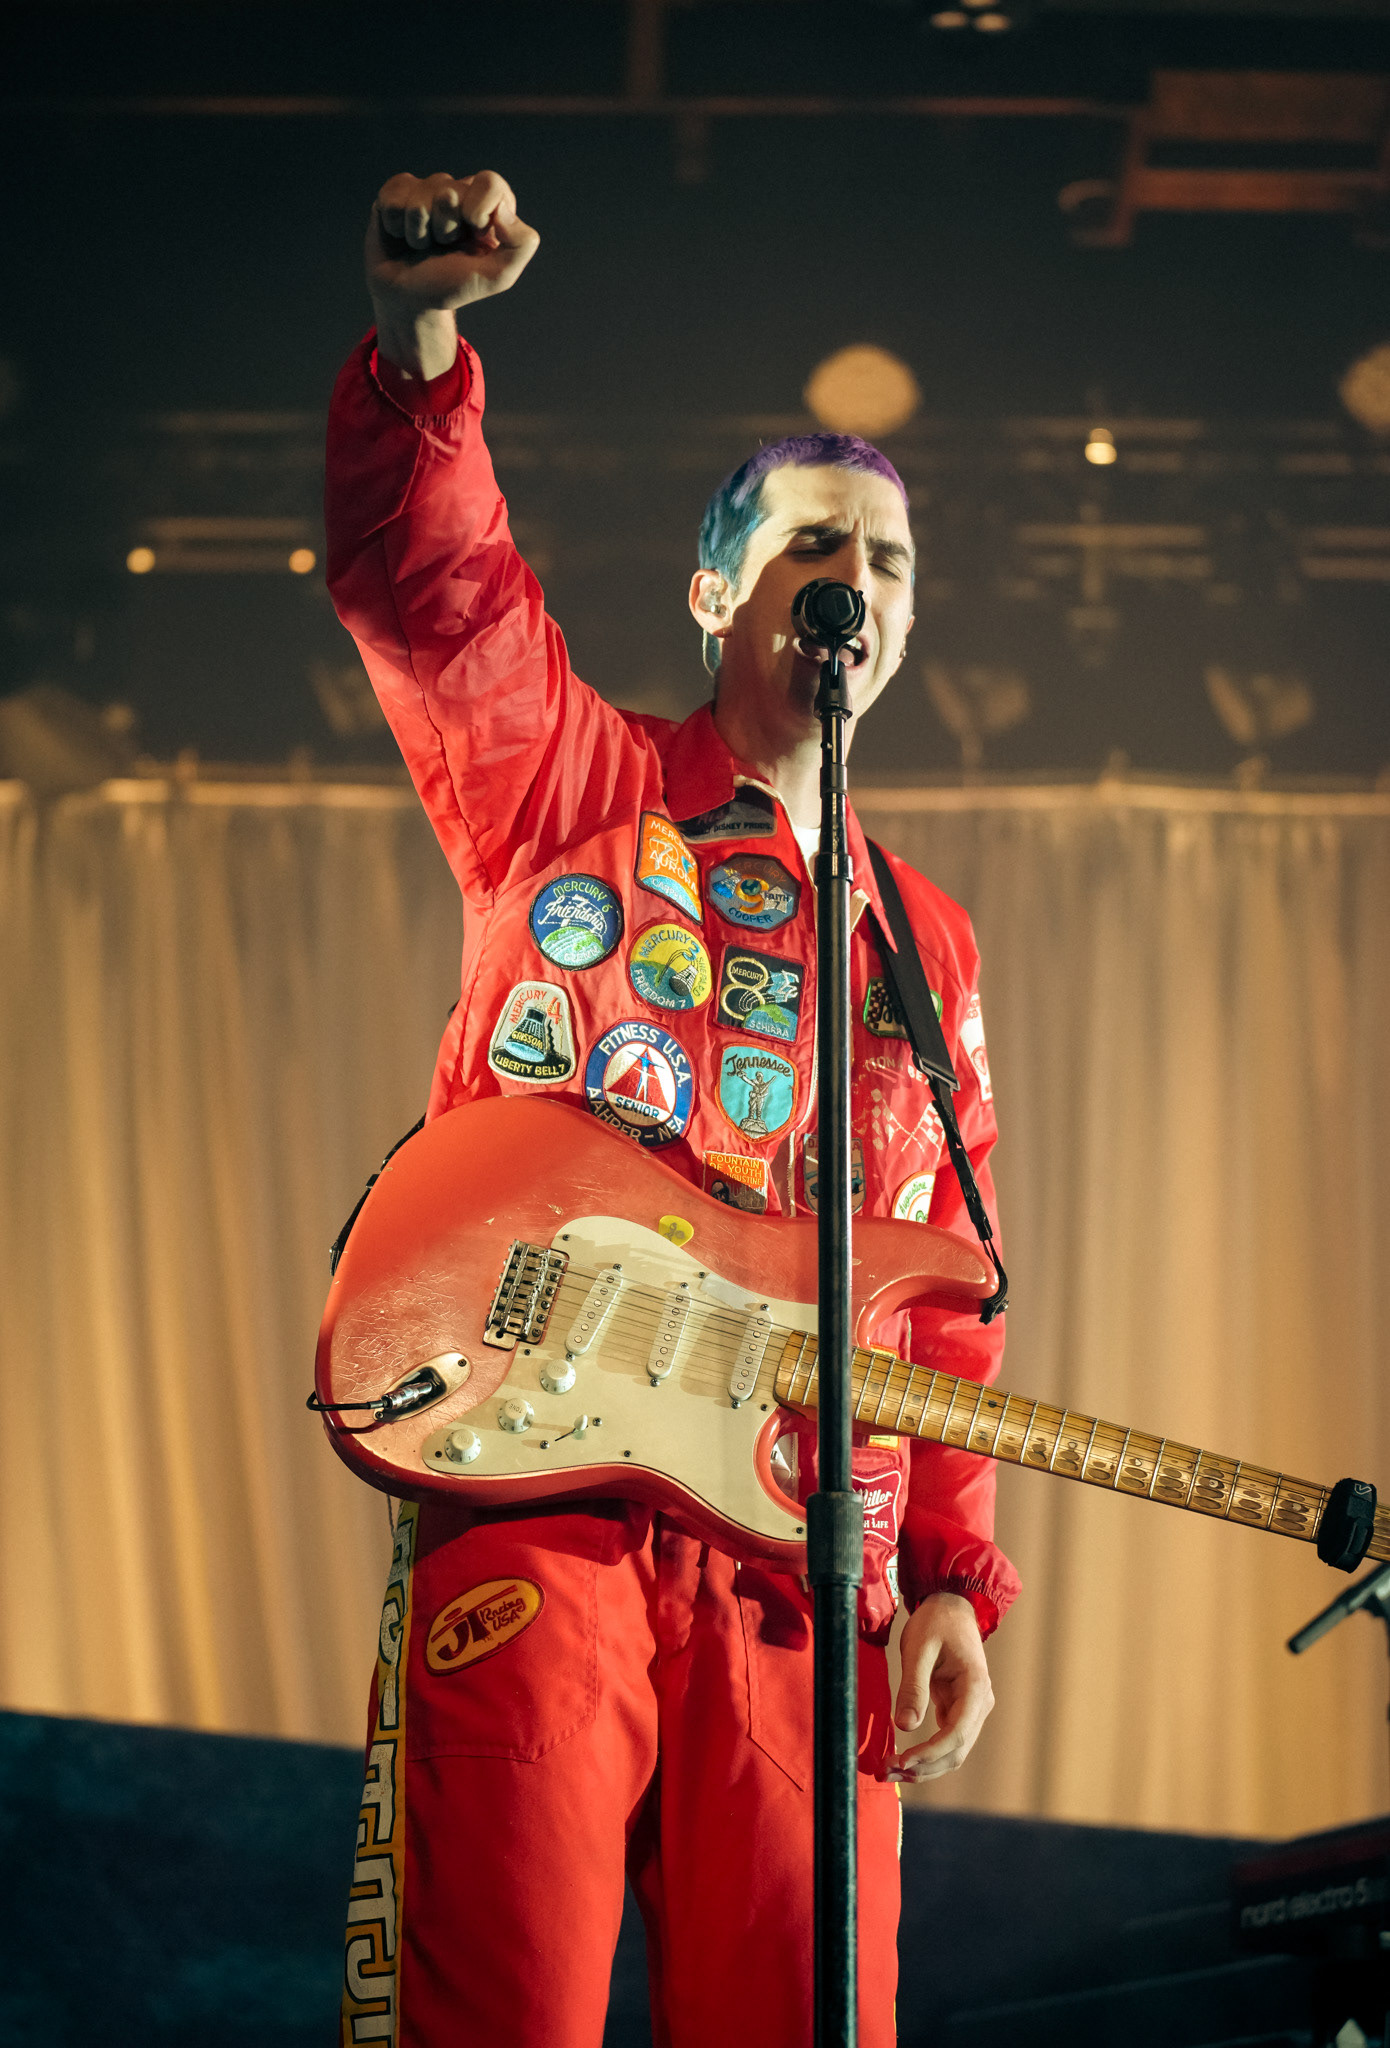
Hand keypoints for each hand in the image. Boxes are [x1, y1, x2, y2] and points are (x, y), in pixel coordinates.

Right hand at [366, 170, 539, 379]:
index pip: (490, 183)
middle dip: (445, 230)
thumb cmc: (452, 286)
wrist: (409, 300)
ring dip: (419, 234)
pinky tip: (403, 237)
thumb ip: (521, 245)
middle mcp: (458, 191)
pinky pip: (393, 200)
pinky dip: (396, 228)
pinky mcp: (397, 192)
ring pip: (420, 199)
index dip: (478, 210)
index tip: (473, 235)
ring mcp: (426, 189)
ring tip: (423, 246)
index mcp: (488, 205)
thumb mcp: (497, 277)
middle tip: (444, 247)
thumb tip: (504, 210)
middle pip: (450, 191)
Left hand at [889, 1590, 993, 1782]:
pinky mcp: (960, 1710)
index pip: (956, 1734)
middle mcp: (980, 1703)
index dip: (930, 1753)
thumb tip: (905, 1727)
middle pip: (957, 1750)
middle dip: (924, 1767)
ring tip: (891, 1772)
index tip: (902, 1761)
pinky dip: (927, 1754)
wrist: (951, 1606)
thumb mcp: (918, 1648)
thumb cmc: (935, 1622)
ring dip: (925, 1767)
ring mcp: (973, 1709)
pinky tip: (904, 1760)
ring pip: (953, 1751)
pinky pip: (947, 1740)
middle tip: (888, 1773)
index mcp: (975, 1687)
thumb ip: (913, 1686)